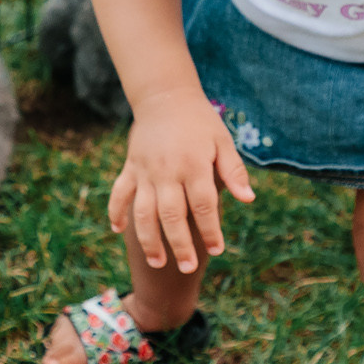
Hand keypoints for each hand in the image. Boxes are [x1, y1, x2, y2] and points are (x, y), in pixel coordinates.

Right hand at [108, 90, 255, 272]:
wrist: (165, 96)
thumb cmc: (200, 122)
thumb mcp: (223, 142)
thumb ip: (234, 172)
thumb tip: (248, 200)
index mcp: (194, 166)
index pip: (204, 206)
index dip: (210, 231)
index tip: (217, 250)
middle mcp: (167, 172)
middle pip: (172, 216)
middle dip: (180, 245)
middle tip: (188, 268)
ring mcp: (145, 171)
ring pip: (143, 212)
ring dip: (149, 239)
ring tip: (157, 263)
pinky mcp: (130, 168)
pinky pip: (119, 193)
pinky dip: (116, 212)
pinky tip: (118, 231)